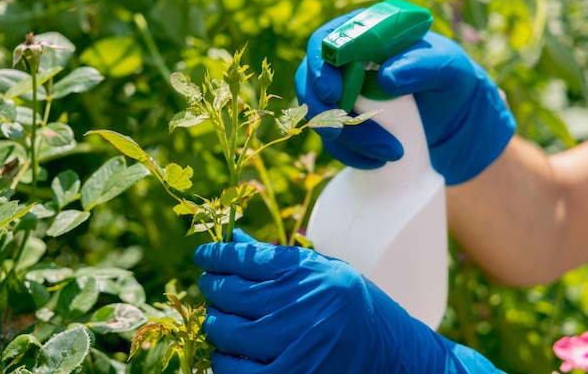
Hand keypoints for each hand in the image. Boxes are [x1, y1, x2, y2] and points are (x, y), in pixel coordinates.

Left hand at [194, 229, 500, 372]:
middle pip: (230, 292)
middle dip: (212, 286)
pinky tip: (230, 351)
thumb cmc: (361, 311)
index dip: (218, 254)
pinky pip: (232, 369)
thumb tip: (233, 240)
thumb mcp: (327, 274)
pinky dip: (223, 359)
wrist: (397, 362)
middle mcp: (302, 307)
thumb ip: (278, 260)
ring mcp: (293, 347)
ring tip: (221, 317)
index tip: (205, 254)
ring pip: (225, 331)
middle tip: (210, 284)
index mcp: (313, 274)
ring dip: (216, 323)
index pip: (248, 258)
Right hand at [295, 11, 515, 184]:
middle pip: (310, 81)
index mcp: (364, 34)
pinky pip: (334, 141)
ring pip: (320, 116)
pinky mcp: (345, 125)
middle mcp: (345, 64)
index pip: (326, 41)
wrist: (454, 118)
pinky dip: (351, 154)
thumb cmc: (450, 80)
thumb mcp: (447, 68)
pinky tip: (379, 161)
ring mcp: (342, 96)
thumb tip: (385, 78)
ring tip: (387, 152)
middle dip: (321, 109)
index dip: (320, 65)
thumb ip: (422, 65)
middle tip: (338, 132)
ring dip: (346, 139)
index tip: (332, 92)